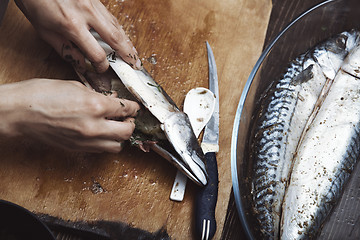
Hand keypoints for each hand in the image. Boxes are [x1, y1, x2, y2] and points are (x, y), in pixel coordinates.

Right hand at [0, 79, 139, 152]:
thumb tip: (112, 100)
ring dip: (120, 137)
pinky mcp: (77, 149)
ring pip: (117, 146)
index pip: (126, 110)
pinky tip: (101, 133)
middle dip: (131, 123)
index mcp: (95, 105)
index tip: (135, 107)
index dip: (134, 107)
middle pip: (127, 132)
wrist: (18, 113)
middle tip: (128, 117)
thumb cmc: (41, 95)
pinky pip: (101, 150)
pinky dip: (106, 143)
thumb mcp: (75, 86)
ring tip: (115, 127)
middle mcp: (94, 126)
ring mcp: (86, 141)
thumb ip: (98, 95)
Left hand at [15, 0, 141, 72]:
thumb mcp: (45, 31)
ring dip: (127, 42)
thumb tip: (81, 63)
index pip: (96, 53)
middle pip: (115, 38)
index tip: (102, 69)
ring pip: (117, 26)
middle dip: (128, 54)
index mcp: (72, 25)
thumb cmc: (36, 3)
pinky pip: (112, 17)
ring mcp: (93, 4)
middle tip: (136, 65)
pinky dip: (119, 29)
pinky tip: (123, 38)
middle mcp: (86, 13)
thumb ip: (65, 49)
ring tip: (134, 54)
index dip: (101, 65)